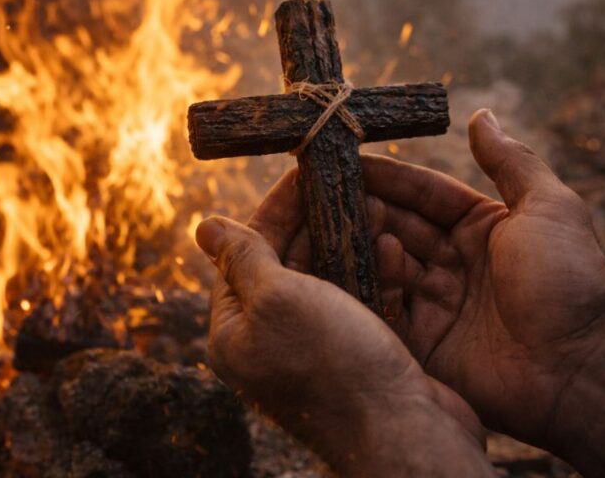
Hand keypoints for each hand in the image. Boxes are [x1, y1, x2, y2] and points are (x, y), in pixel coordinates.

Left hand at [195, 172, 492, 476]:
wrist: (401, 433)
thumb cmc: (332, 364)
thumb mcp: (277, 298)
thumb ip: (244, 258)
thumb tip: (203, 225)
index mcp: (235, 330)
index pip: (246, 252)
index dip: (275, 208)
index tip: (306, 173)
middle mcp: (270, 340)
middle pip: (287, 262)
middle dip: (315, 221)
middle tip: (345, 181)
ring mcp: (315, 349)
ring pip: (328, 279)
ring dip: (349, 242)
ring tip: (374, 204)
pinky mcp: (357, 354)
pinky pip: (360, 301)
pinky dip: (375, 274)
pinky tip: (394, 247)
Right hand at [361, 109, 604, 444]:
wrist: (576, 370)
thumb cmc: (566, 283)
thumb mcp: (549, 208)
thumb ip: (512, 162)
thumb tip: (482, 114)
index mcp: (480, 228)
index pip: (424, 193)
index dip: (389, 176)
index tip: (348, 157)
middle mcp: (453, 262)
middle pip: (397, 226)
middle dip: (365, 206)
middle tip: (327, 188)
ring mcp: (435, 303)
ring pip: (386, 264)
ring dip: (364, 241)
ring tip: (338, 220)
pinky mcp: (422, 343)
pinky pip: (386, 308)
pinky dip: (375, 282)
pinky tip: (367, 258)